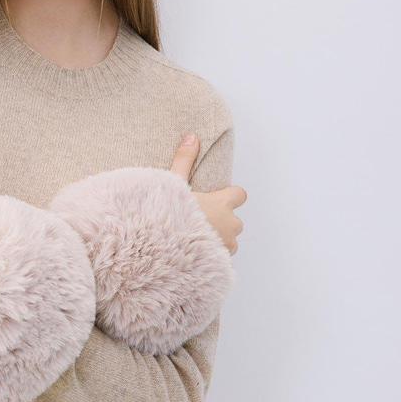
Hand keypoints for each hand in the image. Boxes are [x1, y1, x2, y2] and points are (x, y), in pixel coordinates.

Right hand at [170, 134, 246, 254]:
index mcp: (222, 204)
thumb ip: (185, 161)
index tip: (215, 199)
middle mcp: (230, 225)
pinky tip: (194, 257)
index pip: (240, 195)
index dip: (230, 197)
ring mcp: (227, 247)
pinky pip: (221, 260)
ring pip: (230, 242)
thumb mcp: (174, 185)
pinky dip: (212, 258)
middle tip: (200, 222)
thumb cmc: (169, 217)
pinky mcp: (220, 265)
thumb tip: (192, 137)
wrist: (162, 251)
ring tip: (195, 241)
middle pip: (236, 221)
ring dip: (219, 241)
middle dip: (223, 222)